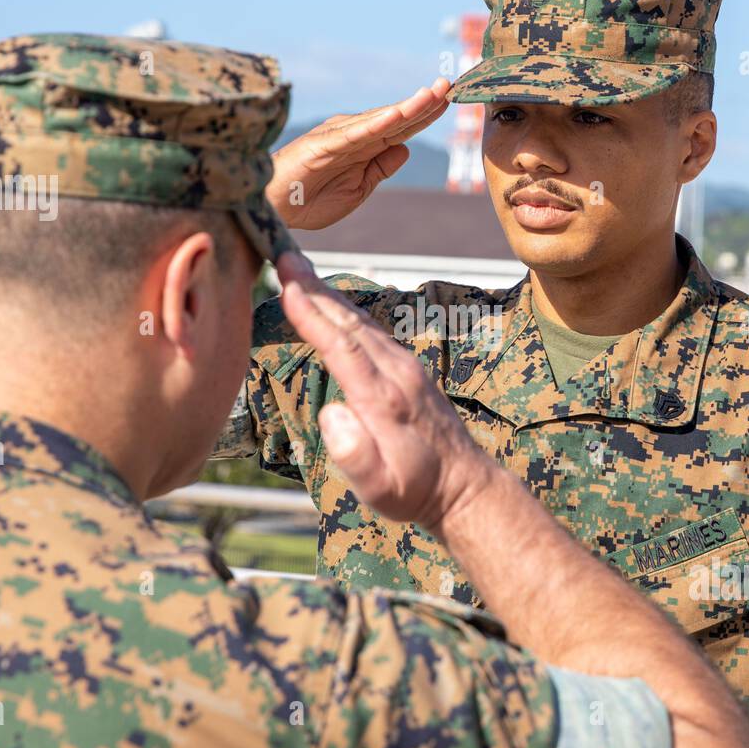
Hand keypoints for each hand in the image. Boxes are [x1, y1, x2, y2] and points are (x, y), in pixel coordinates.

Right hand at [266, 79, 450, 229]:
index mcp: (363, 146)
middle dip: (424, 102)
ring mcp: (338, 137)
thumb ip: (380, 168)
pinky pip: (355, 134)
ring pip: (380, 120)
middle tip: (450, 84)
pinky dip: (376, 123)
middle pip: (396, 118)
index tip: (450, 100)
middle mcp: (353, 134)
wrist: (273, 210)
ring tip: (433, 93)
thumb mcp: (358, 189)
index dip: (425, 114)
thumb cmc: (309, 199)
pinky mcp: (323, 145)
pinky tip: (397, 115)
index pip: (401, 128)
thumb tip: (405, 147)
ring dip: (407, 107)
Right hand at [276, 252, 492, 529]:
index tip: (287, 286)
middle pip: (350, 322)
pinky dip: (348, 312)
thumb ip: (354, 454)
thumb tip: (331, 414)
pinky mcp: (411, 370)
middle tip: (284, 256)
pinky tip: (335, 304)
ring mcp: (407, 368)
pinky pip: (374, 331)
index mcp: (383, 398)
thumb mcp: (381, 488)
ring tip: (301, 270)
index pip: (342, 346)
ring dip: (330, 295)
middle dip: (315, 289)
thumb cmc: (415, 491)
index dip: (312, 316)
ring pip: (363, 322)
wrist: (464, 487)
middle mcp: (397, 373)